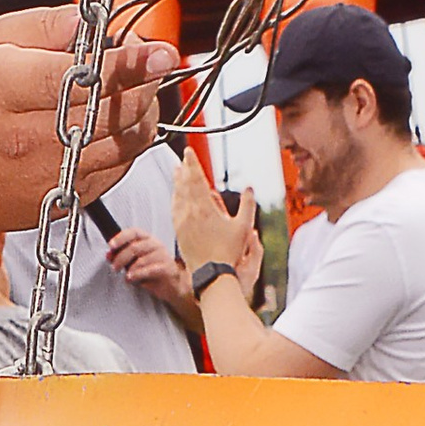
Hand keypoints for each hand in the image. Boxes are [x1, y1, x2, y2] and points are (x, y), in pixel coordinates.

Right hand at [0, 9, 170, 239]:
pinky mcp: (60, 200)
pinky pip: (116, 170)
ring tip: (136, 86)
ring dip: (142, 111)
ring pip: (122, 144)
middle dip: (144, 81)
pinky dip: (128, 141)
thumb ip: (36, 28)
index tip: (158, 48)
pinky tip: (116, 119)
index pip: (74, 78)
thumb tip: (87, 22)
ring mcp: (43, 176)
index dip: (124, 64)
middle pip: (108, 111)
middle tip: (151, 58)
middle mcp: (22, 138)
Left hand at [105, 225, 194, 309]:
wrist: (172, 286)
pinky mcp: (168, 268)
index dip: (121, 237)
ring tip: (126, 277)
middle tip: (114, 267)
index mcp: (148, 239)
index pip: (134, 232)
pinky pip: (149, 270)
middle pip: (134, 247)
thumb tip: (109, 255)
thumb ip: (122, 257)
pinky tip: (132, 279)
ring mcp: (163, 256)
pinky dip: (138, 275)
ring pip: (141, 260)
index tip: (111, 245)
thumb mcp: (134, 263)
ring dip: (129, 270)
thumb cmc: (151, 272)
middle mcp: (156, 245)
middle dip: (121, 258)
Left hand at [174, 161, 259, 289]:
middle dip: (183, 169)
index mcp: (204, 207)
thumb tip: (249, 189)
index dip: (191, 162)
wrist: (211, 274)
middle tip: (182, 159)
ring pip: (176, 196)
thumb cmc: (228, 253)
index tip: (188, 151)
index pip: (194, 178)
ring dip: (177, 182)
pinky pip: (174, 208)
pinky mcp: (178, 232)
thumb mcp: (244, 227)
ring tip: (177, 173)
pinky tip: (176, 197)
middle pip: (182, 184)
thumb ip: (248, 205)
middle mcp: (189, 213)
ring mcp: (181, 222)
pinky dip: (175, 197)